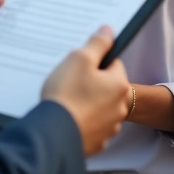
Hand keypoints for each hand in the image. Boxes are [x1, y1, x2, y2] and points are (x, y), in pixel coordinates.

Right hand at [42, 26, 130, 155]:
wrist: (53, 134)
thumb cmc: (66, 94)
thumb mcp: (79, 59)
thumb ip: (97, 43)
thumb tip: (109, 31)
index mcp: (119, 85)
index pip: (113, 64)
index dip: (95, 62)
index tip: (80, 66)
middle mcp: (120, 107)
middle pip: (107, 86)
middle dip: (91, 83)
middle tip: (71, 83)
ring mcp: (109, 127)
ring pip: (100, 107)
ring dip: (88, 103)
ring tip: (67, 102)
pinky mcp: (97, 142)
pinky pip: (92, 126)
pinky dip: (82, 121)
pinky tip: (68, 118)